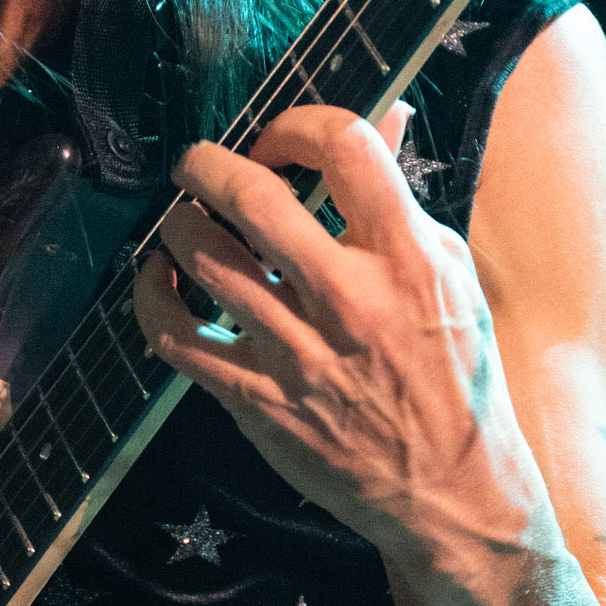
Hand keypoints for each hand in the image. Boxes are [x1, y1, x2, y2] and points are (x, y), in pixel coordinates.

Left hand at [132, 105, 546, 566]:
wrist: (451, 489)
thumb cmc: (454, 373)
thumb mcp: (449, 274)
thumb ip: (401, 199)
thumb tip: (383, 116)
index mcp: (409, 257)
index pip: (345, 146)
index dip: (296, 124)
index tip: (278, 141)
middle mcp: (350, 299)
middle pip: (252, 197)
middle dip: (208, 165)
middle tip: (197, 164)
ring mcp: (299, 353)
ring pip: (204, 260)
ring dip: (178, 226)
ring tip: (181, 221)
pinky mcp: (259, 400)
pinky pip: (178, 338)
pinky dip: (151, 298)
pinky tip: (157, 280)